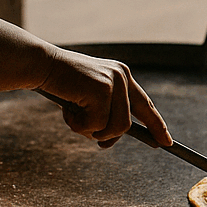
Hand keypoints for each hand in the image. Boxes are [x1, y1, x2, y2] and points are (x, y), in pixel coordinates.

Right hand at [36, 48, 172, 148]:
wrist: (41, 64)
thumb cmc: (59, 83)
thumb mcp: (86, 98)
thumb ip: (102, 113)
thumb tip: (108, 139)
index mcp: (121, 75)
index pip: (145, 104)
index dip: (156, 124)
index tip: (165, 142)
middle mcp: (122, 76)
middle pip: (128, 124)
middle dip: (109, 136)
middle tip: (97, 142)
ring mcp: (114, 82)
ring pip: (116, 128)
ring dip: (91, 130)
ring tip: (73, 117)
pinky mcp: (102, 90)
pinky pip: (98, 125)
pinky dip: (80, 125)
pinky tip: (68, 111)